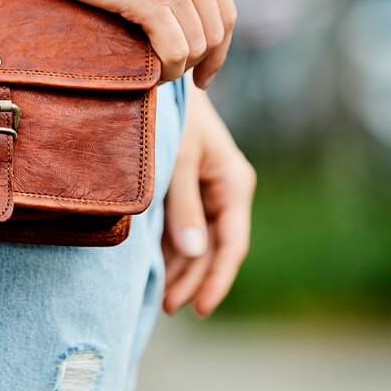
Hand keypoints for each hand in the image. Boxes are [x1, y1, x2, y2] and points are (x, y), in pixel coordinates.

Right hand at [24, 0, 236, 86]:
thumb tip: (185, 19)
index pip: (225, 13)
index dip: (218, 52)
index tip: (203, 74)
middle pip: (214, 34)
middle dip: (198, 64)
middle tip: (174, 78)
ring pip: (195, 46)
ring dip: (177, 69)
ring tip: (154, 73)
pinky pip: (174, 50)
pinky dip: (165, 70)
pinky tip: (149, 73)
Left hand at [162, 85, 255, 315]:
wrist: (161, 82)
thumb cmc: (173, 115)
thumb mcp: (177, 160)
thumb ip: (184, 207)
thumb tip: (192, 254)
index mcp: (234, 184)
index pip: (231, 245)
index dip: (216, 280)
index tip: (198, 308)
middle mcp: (225, 191)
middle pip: (213, 249)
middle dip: (193, 280)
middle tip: (167, 308)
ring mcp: (206, 190)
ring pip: (198, 242)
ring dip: (182, 269)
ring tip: (162, 299)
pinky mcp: (187, 187)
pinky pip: (184, 226)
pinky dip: (172, 249)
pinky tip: (157, 269)